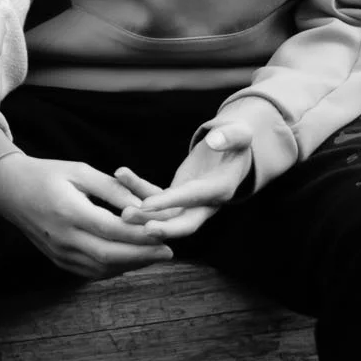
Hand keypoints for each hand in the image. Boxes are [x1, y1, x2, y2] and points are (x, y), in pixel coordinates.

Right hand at [0, 153, 172, 278]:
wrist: (9, 190)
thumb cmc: (47, 175)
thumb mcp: (80, 171)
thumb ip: (113, 189)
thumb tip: (145, 206)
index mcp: (66, 210)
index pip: (111, 229)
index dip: (140, 234)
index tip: (165, 232)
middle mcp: (62, 236)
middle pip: (109, 254)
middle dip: (143, 255)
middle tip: (168, 251)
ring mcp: (58, 252)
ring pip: (102, 267)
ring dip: (132, 263)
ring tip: (155, 254)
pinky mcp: (58, 261)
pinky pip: (92, 271)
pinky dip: (115, 267)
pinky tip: (130, 258)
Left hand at [118, 121, 255, 240]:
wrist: (234, 153)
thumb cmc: (236, 140)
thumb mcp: (240, 134)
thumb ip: (230, 137)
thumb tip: (214, 141)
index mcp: (221, 188)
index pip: (193, 197)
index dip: (170, 201)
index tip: (146, 204)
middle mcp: (207, 203)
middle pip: (183, 223)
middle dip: (158, 226)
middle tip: (128, 222)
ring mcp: (191, 204)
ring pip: (166, 216)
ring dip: (143, 214)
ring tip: (120, 211)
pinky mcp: (178, 198)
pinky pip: (156, 198)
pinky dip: (138, 190)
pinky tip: (121, 176)